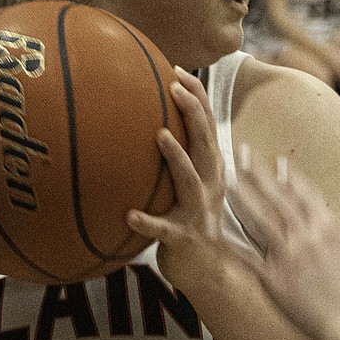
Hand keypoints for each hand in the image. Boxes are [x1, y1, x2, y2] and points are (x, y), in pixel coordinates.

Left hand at [125, 69, 225, 293]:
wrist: (207, 270)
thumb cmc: (191, 222)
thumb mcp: (190, 185)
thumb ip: (177, 157)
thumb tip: (147, 123)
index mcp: (210, 170)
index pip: (208, 125)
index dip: (197, 96)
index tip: (177, 69)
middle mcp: (210, 185)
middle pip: (205, 142)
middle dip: (193, 112)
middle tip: (174, 87)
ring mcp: (198, 212)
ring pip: (190, 180)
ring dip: (176, 157)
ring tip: (159, 135)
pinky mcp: (183, 238)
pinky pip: (163, 229)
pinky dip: (147, 222)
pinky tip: (129, 215)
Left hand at [226, 152, 339, 339]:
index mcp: (330, 227)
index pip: (305, 193)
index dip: (288, 176)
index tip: (275, 161)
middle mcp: (307, 235)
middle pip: (277, 198)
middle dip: (257, 174)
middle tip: (239, 156)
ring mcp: (288, 257)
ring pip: (260, 219)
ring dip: (242, 198)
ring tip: (225, 181)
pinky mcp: (274, 280)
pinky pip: (247, 258)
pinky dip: (231, 243)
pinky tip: (215, 231)